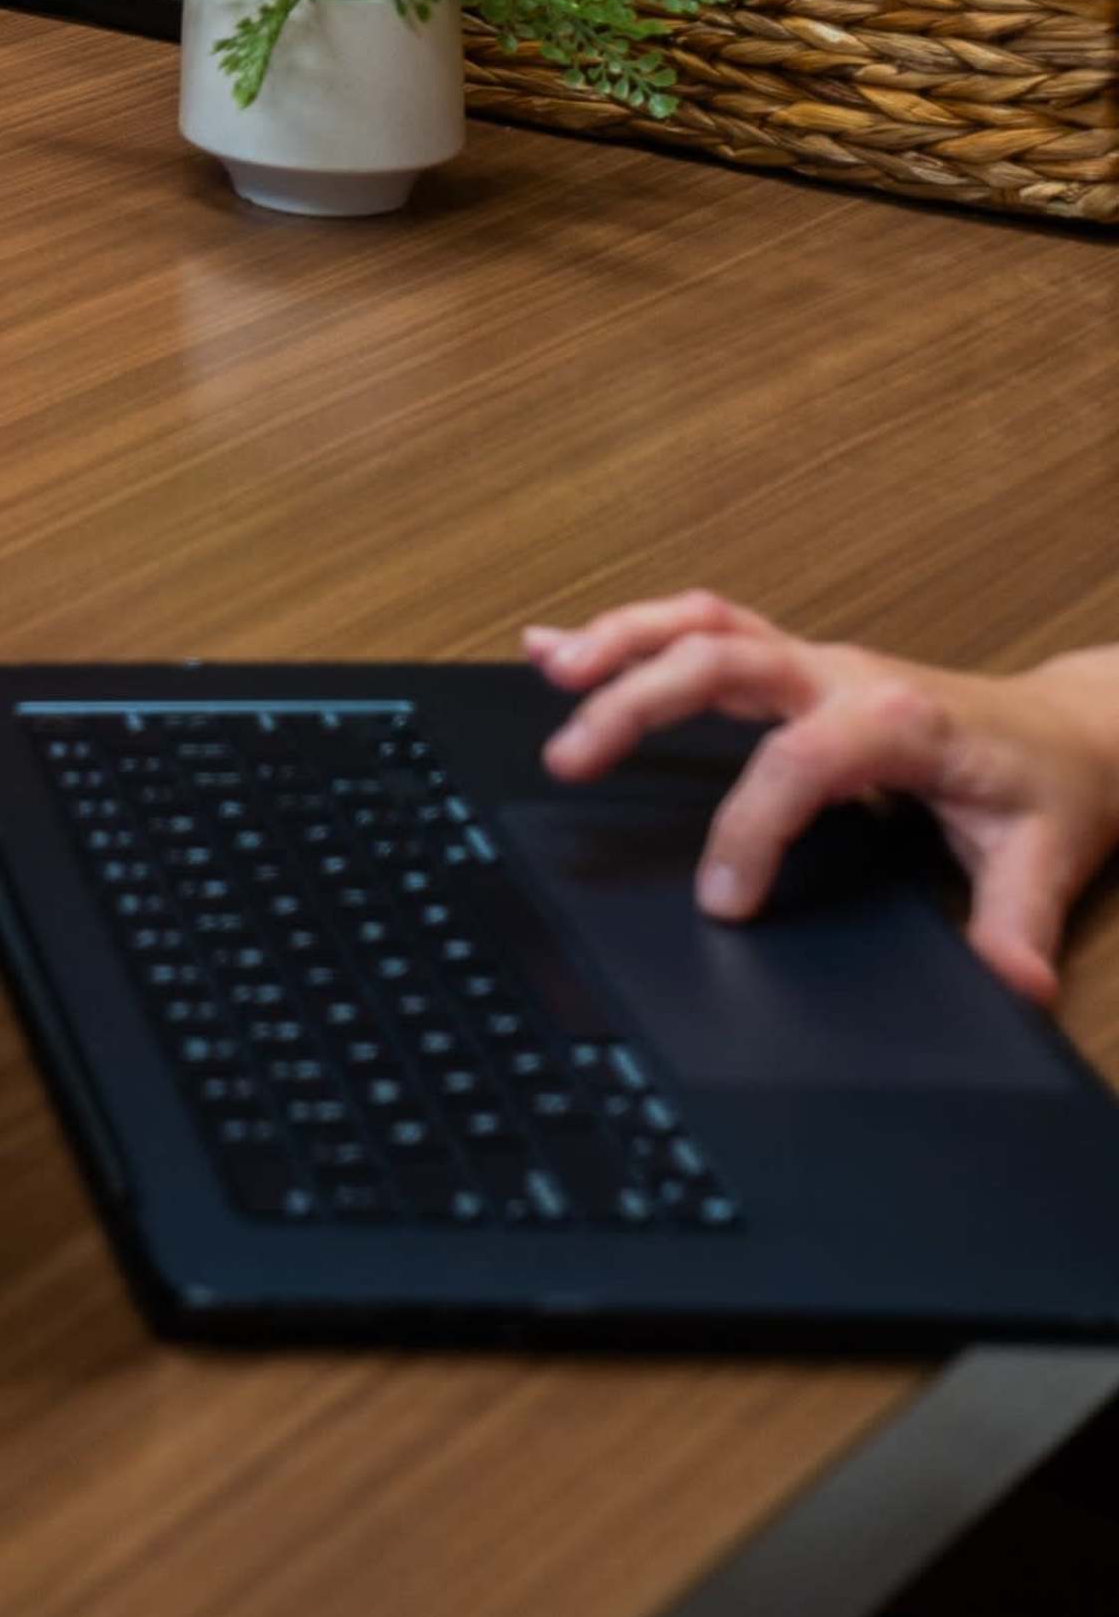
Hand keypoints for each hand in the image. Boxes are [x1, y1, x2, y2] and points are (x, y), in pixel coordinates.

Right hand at [528, 592, 1118, 1007]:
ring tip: (549, 667)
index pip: (801, 759)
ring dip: (622, 641)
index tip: (721, 901)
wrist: (1069, 731)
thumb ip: (1017, 927)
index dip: (752, 827)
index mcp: (901, 721)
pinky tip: (561, 644)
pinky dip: (630, 631)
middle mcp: (846, 675)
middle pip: (724, 660)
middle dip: (639, 700)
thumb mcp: (1046, 860)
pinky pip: (705, 628)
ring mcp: (817, 662)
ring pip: (704, 625)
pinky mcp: (799, 665)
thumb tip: (1013, 991)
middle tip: (570, 759)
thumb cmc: (1049, 789)